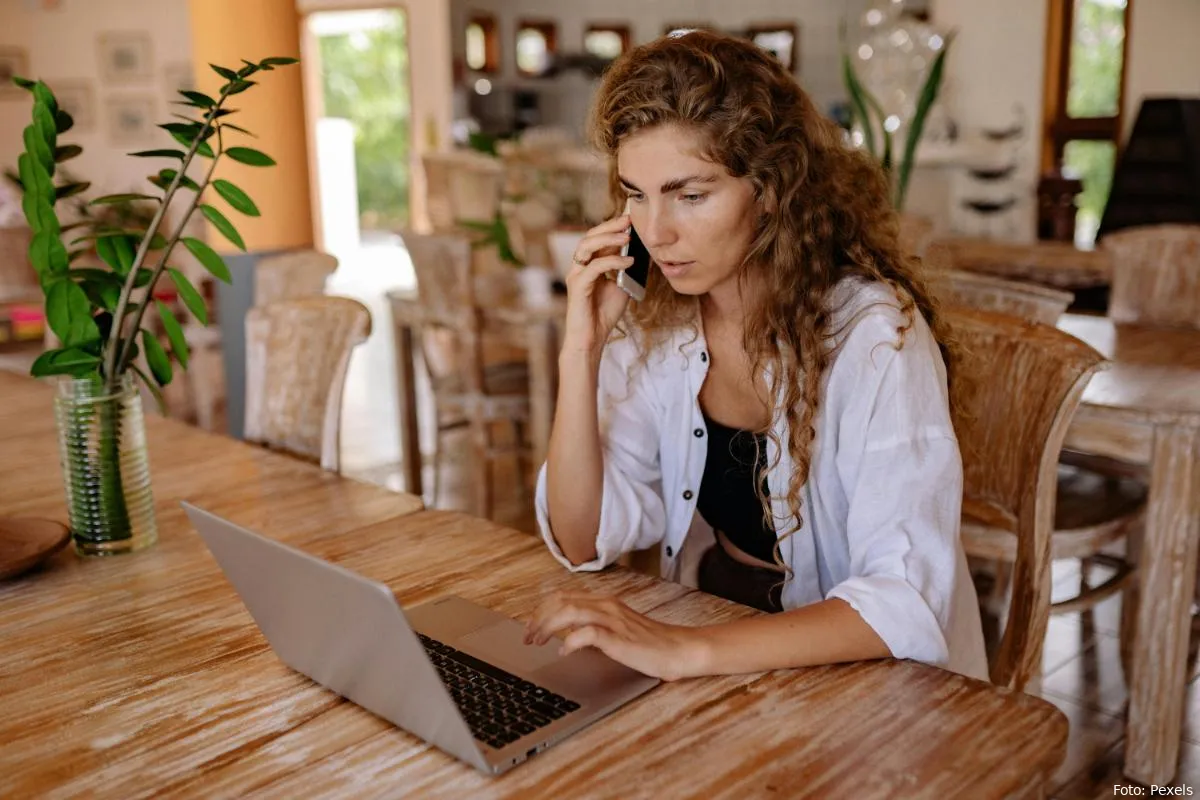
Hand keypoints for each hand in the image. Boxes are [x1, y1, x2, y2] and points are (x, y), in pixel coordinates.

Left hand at [524, 591, 706, 681]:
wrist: (678, 650)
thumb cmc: (649, 644)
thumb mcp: (616, 631)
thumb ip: (594, 628)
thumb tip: (566, 636)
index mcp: (604, 602)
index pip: (563, 596)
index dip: (541, 610)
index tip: (530, 626)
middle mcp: (606, 605)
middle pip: (560, 602)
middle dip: (538, 618)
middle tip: (527, 637)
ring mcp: (612, 619)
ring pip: (569, 612)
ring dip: (547, 627)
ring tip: (537, 642)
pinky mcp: (618, 637)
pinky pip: (587, 633)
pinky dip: (570, 641)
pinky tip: (563, 651)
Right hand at [560, 214, 634, 359]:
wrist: (592, 338)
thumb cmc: (604, 314)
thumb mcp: (622, 287)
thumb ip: (627, 270)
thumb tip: (643, 253)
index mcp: (589, 264)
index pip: (598, 239)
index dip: (613, 227)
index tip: (631, 220)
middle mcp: (580, 266)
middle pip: (590, 236)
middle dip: (610, 226)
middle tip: (628, 220)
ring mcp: (577, 275)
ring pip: (587, 246)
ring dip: (608, 238)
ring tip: (627, 236)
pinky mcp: (578, 286)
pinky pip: (594, 267)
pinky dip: (612, 262)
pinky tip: (628, 261)